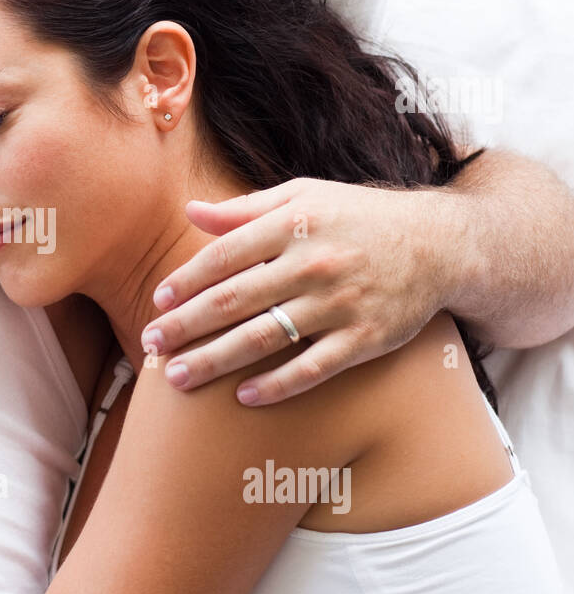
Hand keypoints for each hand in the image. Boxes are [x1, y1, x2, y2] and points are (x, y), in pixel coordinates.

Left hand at [141, 179, 442, 404]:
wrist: (441, 244)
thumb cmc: (359, 217)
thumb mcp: (304, 197)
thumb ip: (245, 209)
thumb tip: (190, 212)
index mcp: (295, 224)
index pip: (226, 256)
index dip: (187, 281)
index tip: (159, 301)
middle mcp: (315, 263)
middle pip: (235, 301)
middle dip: (186, 326)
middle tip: (150, 344)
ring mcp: (341, 304)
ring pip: (264, 339)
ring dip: (215, 361)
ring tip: (177, 378)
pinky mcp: (365, 339)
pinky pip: (312, 369)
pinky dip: (276, 385)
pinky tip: (242, 396)